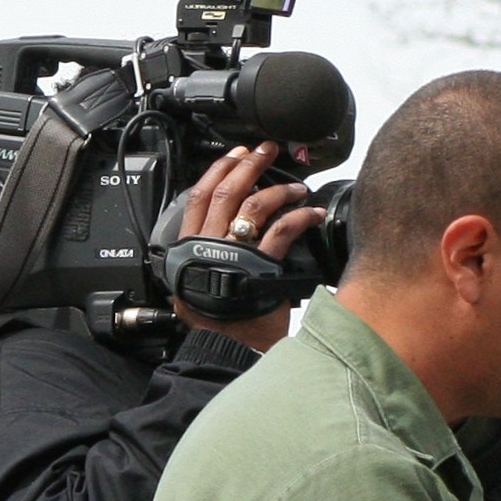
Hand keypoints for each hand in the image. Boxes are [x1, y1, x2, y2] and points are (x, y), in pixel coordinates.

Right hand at [172, 142, 327, 351]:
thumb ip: (202, 259)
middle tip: (265, 150)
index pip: (199, 196)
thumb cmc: (215, 323)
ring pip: (254, 204)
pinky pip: (282, 229)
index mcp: (190, 247)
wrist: (226, 350)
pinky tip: (310, 212)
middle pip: (227, 191)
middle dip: (249, 164)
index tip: (235, 154)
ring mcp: (234, 253)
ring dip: (277, 189)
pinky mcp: (260, 265)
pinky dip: (299, 216)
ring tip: (295, 186)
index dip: (218, 170)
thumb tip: (217, 235)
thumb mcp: (194, 286)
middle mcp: (209, 244)